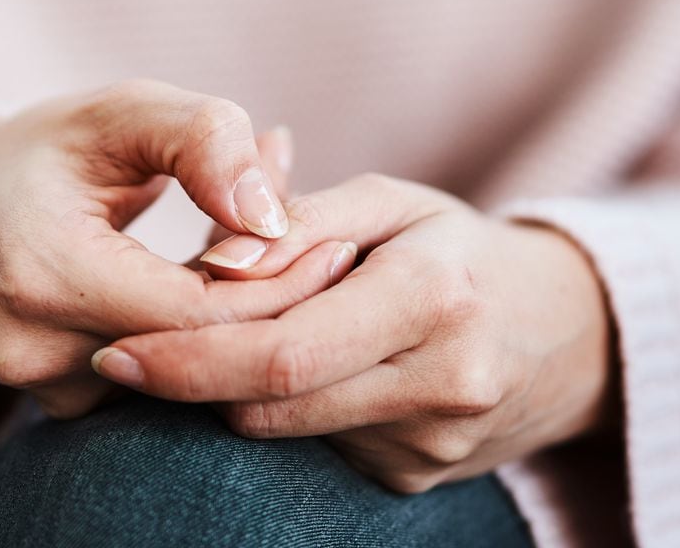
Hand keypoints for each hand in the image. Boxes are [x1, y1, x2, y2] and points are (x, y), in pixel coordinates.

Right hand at [0, 80, 346, 416]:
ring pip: (185, 380)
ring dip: (237, 327)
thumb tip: (272, 221)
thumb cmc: (47, 151)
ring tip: (271, 263)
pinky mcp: (58, 408)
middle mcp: (33, 349)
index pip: (199, 312)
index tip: (336, 246)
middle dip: (272, 309)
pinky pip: (157, 386)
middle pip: (199, 356)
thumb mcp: (122, 111)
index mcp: (42, 270)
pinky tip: (216, 295)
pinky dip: (198, 344)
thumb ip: (204, 142)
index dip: (280, 285)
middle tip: (329, 256)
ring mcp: (41, 390)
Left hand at [92, 173, 614, 491]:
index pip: (281, 354)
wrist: (564, 332)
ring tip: (248, 335)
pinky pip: (314, 447)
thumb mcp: (387, 202)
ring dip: (238, 390)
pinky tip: (303, 368)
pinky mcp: (415, 478)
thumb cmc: (455, 248)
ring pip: (284, 430)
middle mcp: (441, 384)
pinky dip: (285, 409)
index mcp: (434, 298)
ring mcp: (431, 446)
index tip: (115, 353)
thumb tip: (214, 264)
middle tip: (129, 355)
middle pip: (270, 406)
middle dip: (190, 381)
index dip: (186, 360)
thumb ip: (297, 220)